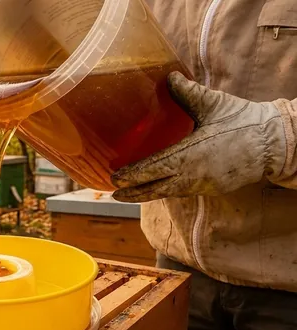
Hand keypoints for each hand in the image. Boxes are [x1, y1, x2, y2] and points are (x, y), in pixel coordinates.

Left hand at [111, 71, 287, 202]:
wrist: (275, 143)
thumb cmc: (243, 121)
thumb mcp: (213, 104)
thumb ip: (187, 92)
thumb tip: (168, 76)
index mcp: (190, 155)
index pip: (153, 169)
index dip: (132, 175)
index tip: (115, 177)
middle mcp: (193, 175)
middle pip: (155, 189)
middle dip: (132, 192)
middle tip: (113, 193)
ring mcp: (203, 185)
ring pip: (168, 193)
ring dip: (147, 193)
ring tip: (128, 193)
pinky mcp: (212, 189)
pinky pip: (183, 192)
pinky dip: (166, 190)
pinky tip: (157, 187)